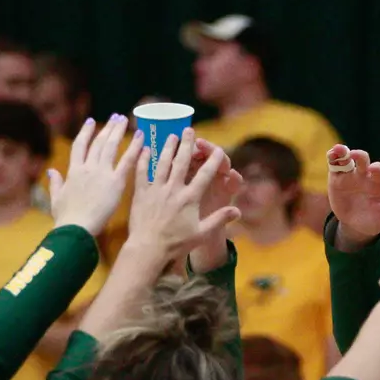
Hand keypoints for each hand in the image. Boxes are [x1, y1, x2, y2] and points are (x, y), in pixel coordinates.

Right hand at [49, 114, 142, 235]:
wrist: (76, 228)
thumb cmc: (66, 218)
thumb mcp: (56, 199)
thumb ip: (55, 183)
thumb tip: (51, 171)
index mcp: (73, 171)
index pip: (80, 146)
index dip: (86, 132)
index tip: (91, 122)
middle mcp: (88, 167)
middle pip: (99, 142)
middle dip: (107, 128)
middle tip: (115, 117)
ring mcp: (102, 173)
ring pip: (111, 146)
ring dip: (118, 131)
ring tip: (125, 120)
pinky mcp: (116, 182)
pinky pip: (127, 161)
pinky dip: (135, 148)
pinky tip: (141, 138)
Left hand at [126, 129, 240, 259]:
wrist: (148, 249)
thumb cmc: (175, 244)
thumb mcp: (201, 234)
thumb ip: (219, 220)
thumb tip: (237, 211)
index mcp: (190, 198)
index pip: (205, 174)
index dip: (213, 160)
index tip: (219, 150)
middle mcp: (174, 190)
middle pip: (182, 161)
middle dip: (188, 144)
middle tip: (190, 130)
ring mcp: (156, 190)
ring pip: (163, 162)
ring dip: (168, 147)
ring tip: (172, 135)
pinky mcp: (141, 193)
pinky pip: (142, 171)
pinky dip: (144, 159)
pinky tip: (146, 148)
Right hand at [325, 145, 379, 250]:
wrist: (356, 225)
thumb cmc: (375, 220)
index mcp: (377, 183)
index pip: (378, 170)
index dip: (376, 169)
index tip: (372, 170)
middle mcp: (364, 176)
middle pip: (363, 160)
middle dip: (359, 156)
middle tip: (354, 156)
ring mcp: (350, 176)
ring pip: (347, 159)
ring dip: (343, 153)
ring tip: (337, 150)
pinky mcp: (336, 179)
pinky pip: (334, 165)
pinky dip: (332, 158)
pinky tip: (330, 155)